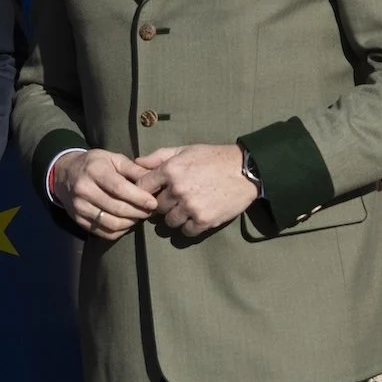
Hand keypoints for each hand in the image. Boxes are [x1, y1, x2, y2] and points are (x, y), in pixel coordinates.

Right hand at [53, 149, 158, 240]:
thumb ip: (134, 169)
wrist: (64, 174)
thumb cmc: (94, 164)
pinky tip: (126, 223)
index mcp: (94, 171)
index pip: (119, 188)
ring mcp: (79, 207)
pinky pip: (103, 232)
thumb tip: (154, 179)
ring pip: (111, 223)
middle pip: (117, 208)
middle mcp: (84, 189)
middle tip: (149, 211)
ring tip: (138, 216)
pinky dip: (119, 231)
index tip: (153, 203)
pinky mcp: (78, 220)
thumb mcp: (113, 159)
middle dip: (138, 212)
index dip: (139, 198)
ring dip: (130, 223)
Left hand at [136, 144, 258, 237]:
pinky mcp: (203, 220)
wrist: (246, 170)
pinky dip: (189, 226)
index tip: (152, 193)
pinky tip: (196, 217)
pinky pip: (186, 231)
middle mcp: (177, 189)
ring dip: (175, 217)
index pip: (142, 187)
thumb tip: (135, 163)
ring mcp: (190, 206)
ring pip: (169, 221)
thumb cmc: (213, 158)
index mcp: (170, 170)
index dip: (145, 191)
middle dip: (163, 204)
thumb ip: (158, 157)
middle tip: (175, 200)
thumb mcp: (184, 150)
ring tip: (186, 209)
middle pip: (156, 206)